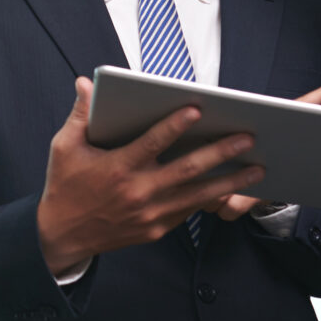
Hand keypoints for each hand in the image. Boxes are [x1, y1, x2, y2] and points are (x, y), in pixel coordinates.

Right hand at [36, 77, 264, 275]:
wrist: (62, 236)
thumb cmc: (65, 185)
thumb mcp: (65, 147)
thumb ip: (80, 115)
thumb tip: (85, 83)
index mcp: (116, 168)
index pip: (152, 143)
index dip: (175, 125)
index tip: (198, 108)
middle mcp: (137, 193)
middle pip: (187, 169)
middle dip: (220, 152)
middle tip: (248, 137)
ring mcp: (150, 215)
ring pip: (198, 195)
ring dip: (230, 182)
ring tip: (258, 168)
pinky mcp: (156, 230)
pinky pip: (189, 211)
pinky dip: (212, 200)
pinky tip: (233, 188)